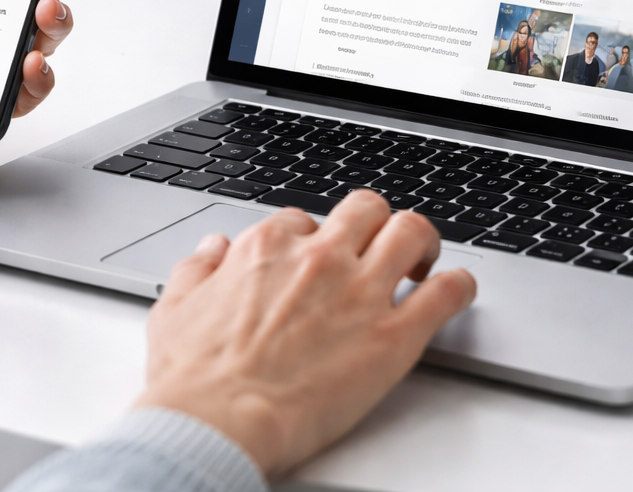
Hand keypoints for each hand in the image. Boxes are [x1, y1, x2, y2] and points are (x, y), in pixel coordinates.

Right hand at [138, 190, 475, 476]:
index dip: (315, 239)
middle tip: (379, 245)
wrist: (216, 424)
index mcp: (269, 247)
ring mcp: (361, 292)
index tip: (319, 258)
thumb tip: (212, 250)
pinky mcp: (393, 335)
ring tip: (423, 261)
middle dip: (376, 222)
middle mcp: (320, 258)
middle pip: (367, 208)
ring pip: (412, 232)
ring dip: (423, 242)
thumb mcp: (174, 309)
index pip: (305, 220)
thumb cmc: (194, 380)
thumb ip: (196, 269)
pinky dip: (459, 287)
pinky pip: (445, 293)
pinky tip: (455, 292)